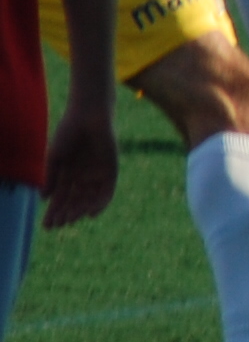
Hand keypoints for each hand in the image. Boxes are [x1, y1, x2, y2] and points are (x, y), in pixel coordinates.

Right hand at [42, 104, 116, 228]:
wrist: (88, 115)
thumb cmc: (68, 132)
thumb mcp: (55, 157)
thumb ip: (50, 177)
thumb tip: (44, 198)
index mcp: (68, 174)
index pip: (61, 198)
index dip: (54, 212)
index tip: (46, 226)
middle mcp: (83, 176)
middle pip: (75, 201)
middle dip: (65, 214)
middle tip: (57, 226)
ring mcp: (97, 174)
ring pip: (89, 199)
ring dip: (79, 211)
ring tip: (69, 220)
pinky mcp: (111, 169)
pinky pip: (107, 191)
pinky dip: (100, 203)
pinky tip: (91, 214)